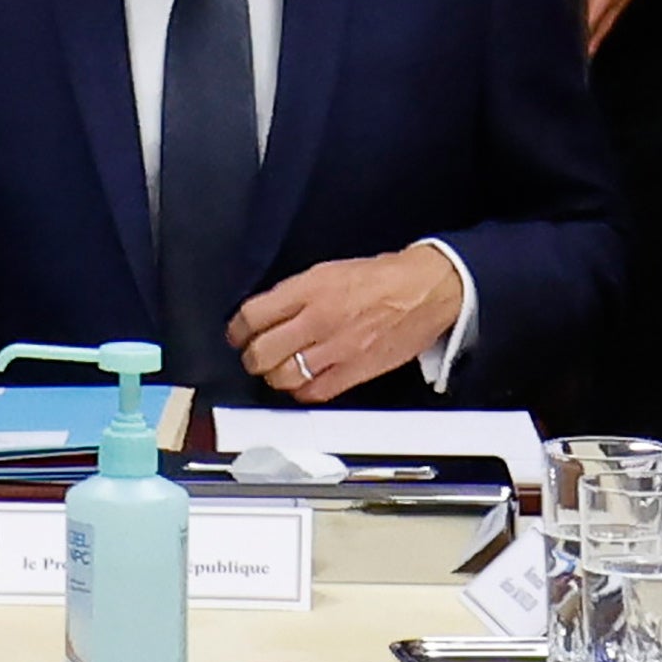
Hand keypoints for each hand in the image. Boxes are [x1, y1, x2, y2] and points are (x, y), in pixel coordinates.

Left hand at [227, 242, 464, 402]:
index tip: (237, 334)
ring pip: (283, 376)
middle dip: (252, 357)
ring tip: (276, 370)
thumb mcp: (329, 270)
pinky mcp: (354, 371)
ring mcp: (336, 348)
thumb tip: (267, 313)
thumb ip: (295, 293)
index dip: (237, 329)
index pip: (254, 315)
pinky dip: (301, 391)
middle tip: (253, 355)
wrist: (424, 291)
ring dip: (273, 376)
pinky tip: (301, 382)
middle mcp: (318, 319)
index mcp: (310, 288)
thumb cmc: (381, 278)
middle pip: (263, 351)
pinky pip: (313, 392)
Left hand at [528, 0, 661, 51]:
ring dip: (594, 29)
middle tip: (561, 59)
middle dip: (590, 31)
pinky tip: (578, 33)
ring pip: (614, 7)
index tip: (575, 35)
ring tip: (567, 56)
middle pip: (614, 3)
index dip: (593, 9)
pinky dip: (596, 16)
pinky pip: (613, 0)